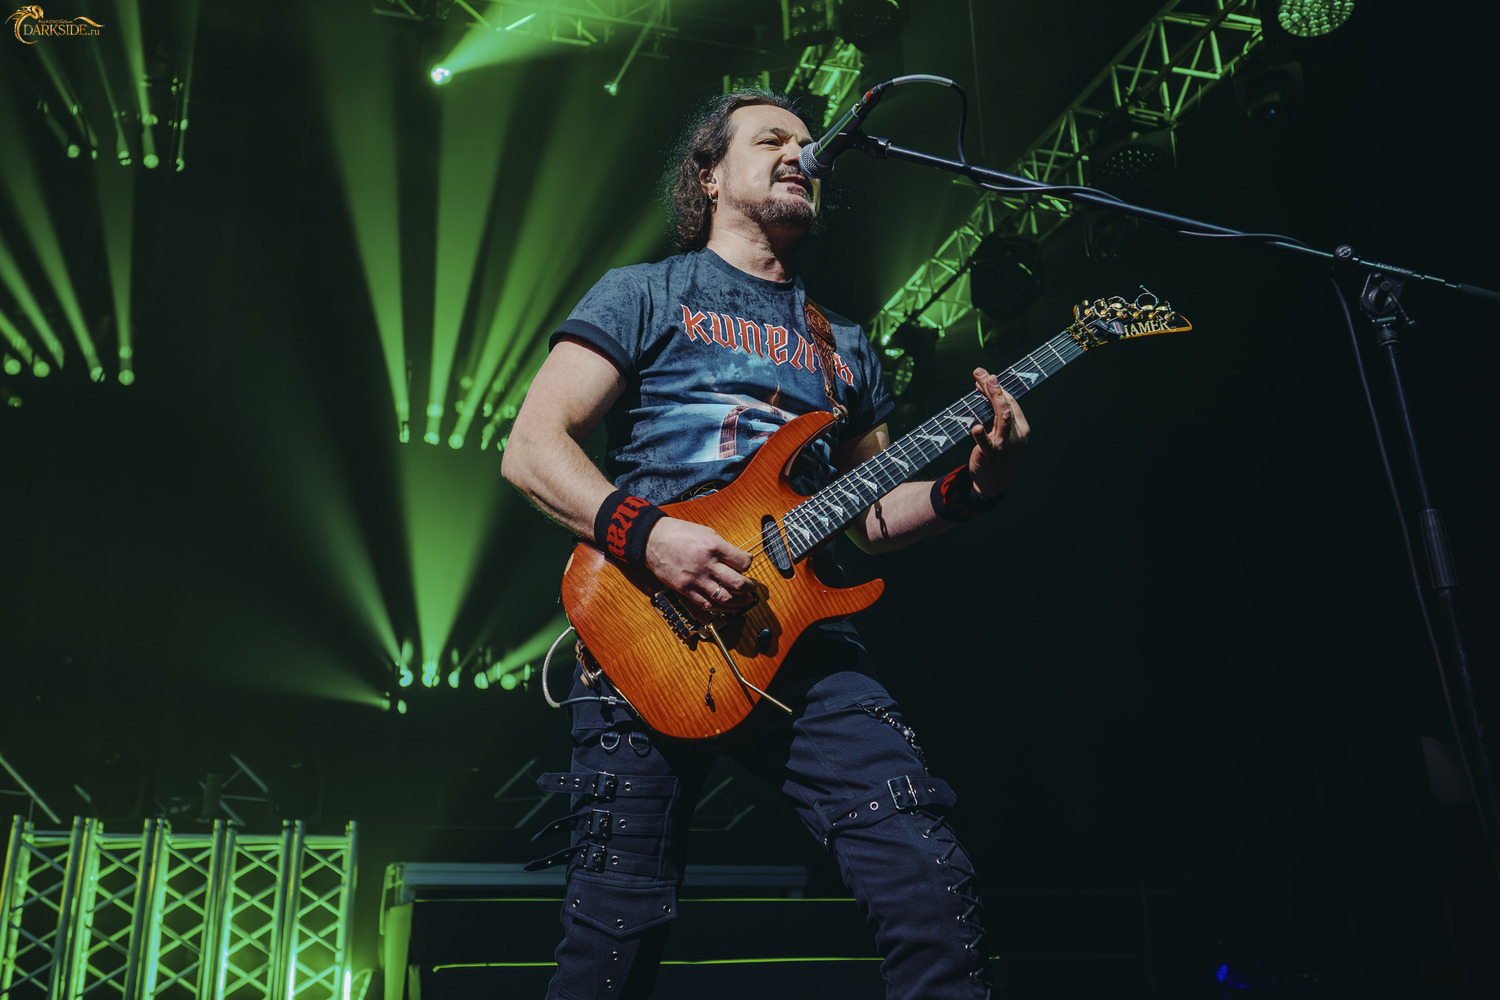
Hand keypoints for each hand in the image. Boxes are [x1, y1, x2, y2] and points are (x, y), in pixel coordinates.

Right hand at [644, 518, 754, 609]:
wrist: (652, 540)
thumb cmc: (679, 533)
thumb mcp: (707, 532)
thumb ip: (724, 547)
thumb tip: (742, 559)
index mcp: (714, 547)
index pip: (743, 562)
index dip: (749, 564)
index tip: (747, 564)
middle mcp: (707, 565)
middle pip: (739, 583)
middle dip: (750, 587)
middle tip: (752, 586)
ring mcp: (696, 580)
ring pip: (726, 598)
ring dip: (740, 601)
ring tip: (745, 599)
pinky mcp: (686, 590)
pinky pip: (708, 604)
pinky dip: (722, 608)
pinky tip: (729, 606)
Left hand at [968, 367, 1030, 498]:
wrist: (994, 485)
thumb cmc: (999, 455)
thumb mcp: (1002, 434)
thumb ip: (995, 414)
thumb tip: (983, 389)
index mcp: (1021, 428)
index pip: (1011, 402)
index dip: (997, 388)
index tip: (983, 377)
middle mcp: (1016, 434)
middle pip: (1006, 406)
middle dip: (994, 386)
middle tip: (980, 372)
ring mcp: (1004, 445)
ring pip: (1001, 417)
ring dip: (992, 398)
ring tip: (983, 384)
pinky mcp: (990, 455)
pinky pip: (986, 443)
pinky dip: (981, 435)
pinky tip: (975, 427)